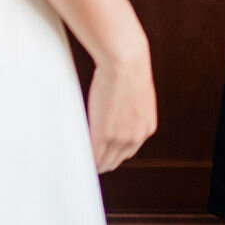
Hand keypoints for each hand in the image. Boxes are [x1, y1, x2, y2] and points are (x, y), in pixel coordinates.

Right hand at [86, 39, 156, 172]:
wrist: (126, 61)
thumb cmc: (130, 69)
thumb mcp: (136, 97)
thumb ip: (130, 112)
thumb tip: (117, 114)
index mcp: (146, 127)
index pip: (127, 152)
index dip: (112, 154)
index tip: (102, 153)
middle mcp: (136, 136)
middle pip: (115, 161)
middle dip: (102, 162)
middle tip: (88, 159)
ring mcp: (120, 137)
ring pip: (105, 163)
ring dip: (93, 163)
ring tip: (81, 159)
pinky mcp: (104, 134)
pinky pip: (93, 156)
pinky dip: (85, 160)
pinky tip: (78, 156)